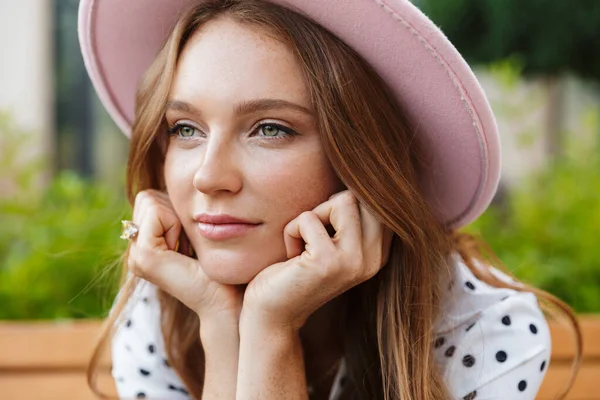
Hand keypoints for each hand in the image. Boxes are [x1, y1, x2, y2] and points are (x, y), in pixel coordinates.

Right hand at [127, 189, 242, 320]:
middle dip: (174, 211)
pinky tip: (186, 252)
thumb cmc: (222, 265)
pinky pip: (156, 213)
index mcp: (145, 245)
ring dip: (176, 218)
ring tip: (189, 249)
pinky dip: (176, 224)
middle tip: (191, 244)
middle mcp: (136, 251)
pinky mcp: (144, 257)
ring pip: (149, 200)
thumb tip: (190, 183)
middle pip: (147, 197)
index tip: (192, 239)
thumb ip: (182, 211)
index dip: (175, 209)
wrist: (230, 297)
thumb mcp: (197, 230)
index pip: (149, 198)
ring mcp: (136, 256)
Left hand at [241, 190, 392, 330]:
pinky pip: (308, 218)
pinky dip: (292, 231)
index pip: (376, 200)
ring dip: (311, 217)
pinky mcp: (328, 262)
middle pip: (361, 196)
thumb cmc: (294, 269)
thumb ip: (349, 215)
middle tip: (311, 237)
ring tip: (303, 246)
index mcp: (379, 252)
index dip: (342, 204)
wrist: (272, 313)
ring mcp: (355, 261)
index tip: (324, 229)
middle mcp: (375, 259)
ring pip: (343, 200)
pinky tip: (291, 257)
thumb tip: (357, 169)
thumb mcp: (330, 239)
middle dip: (328, 206)